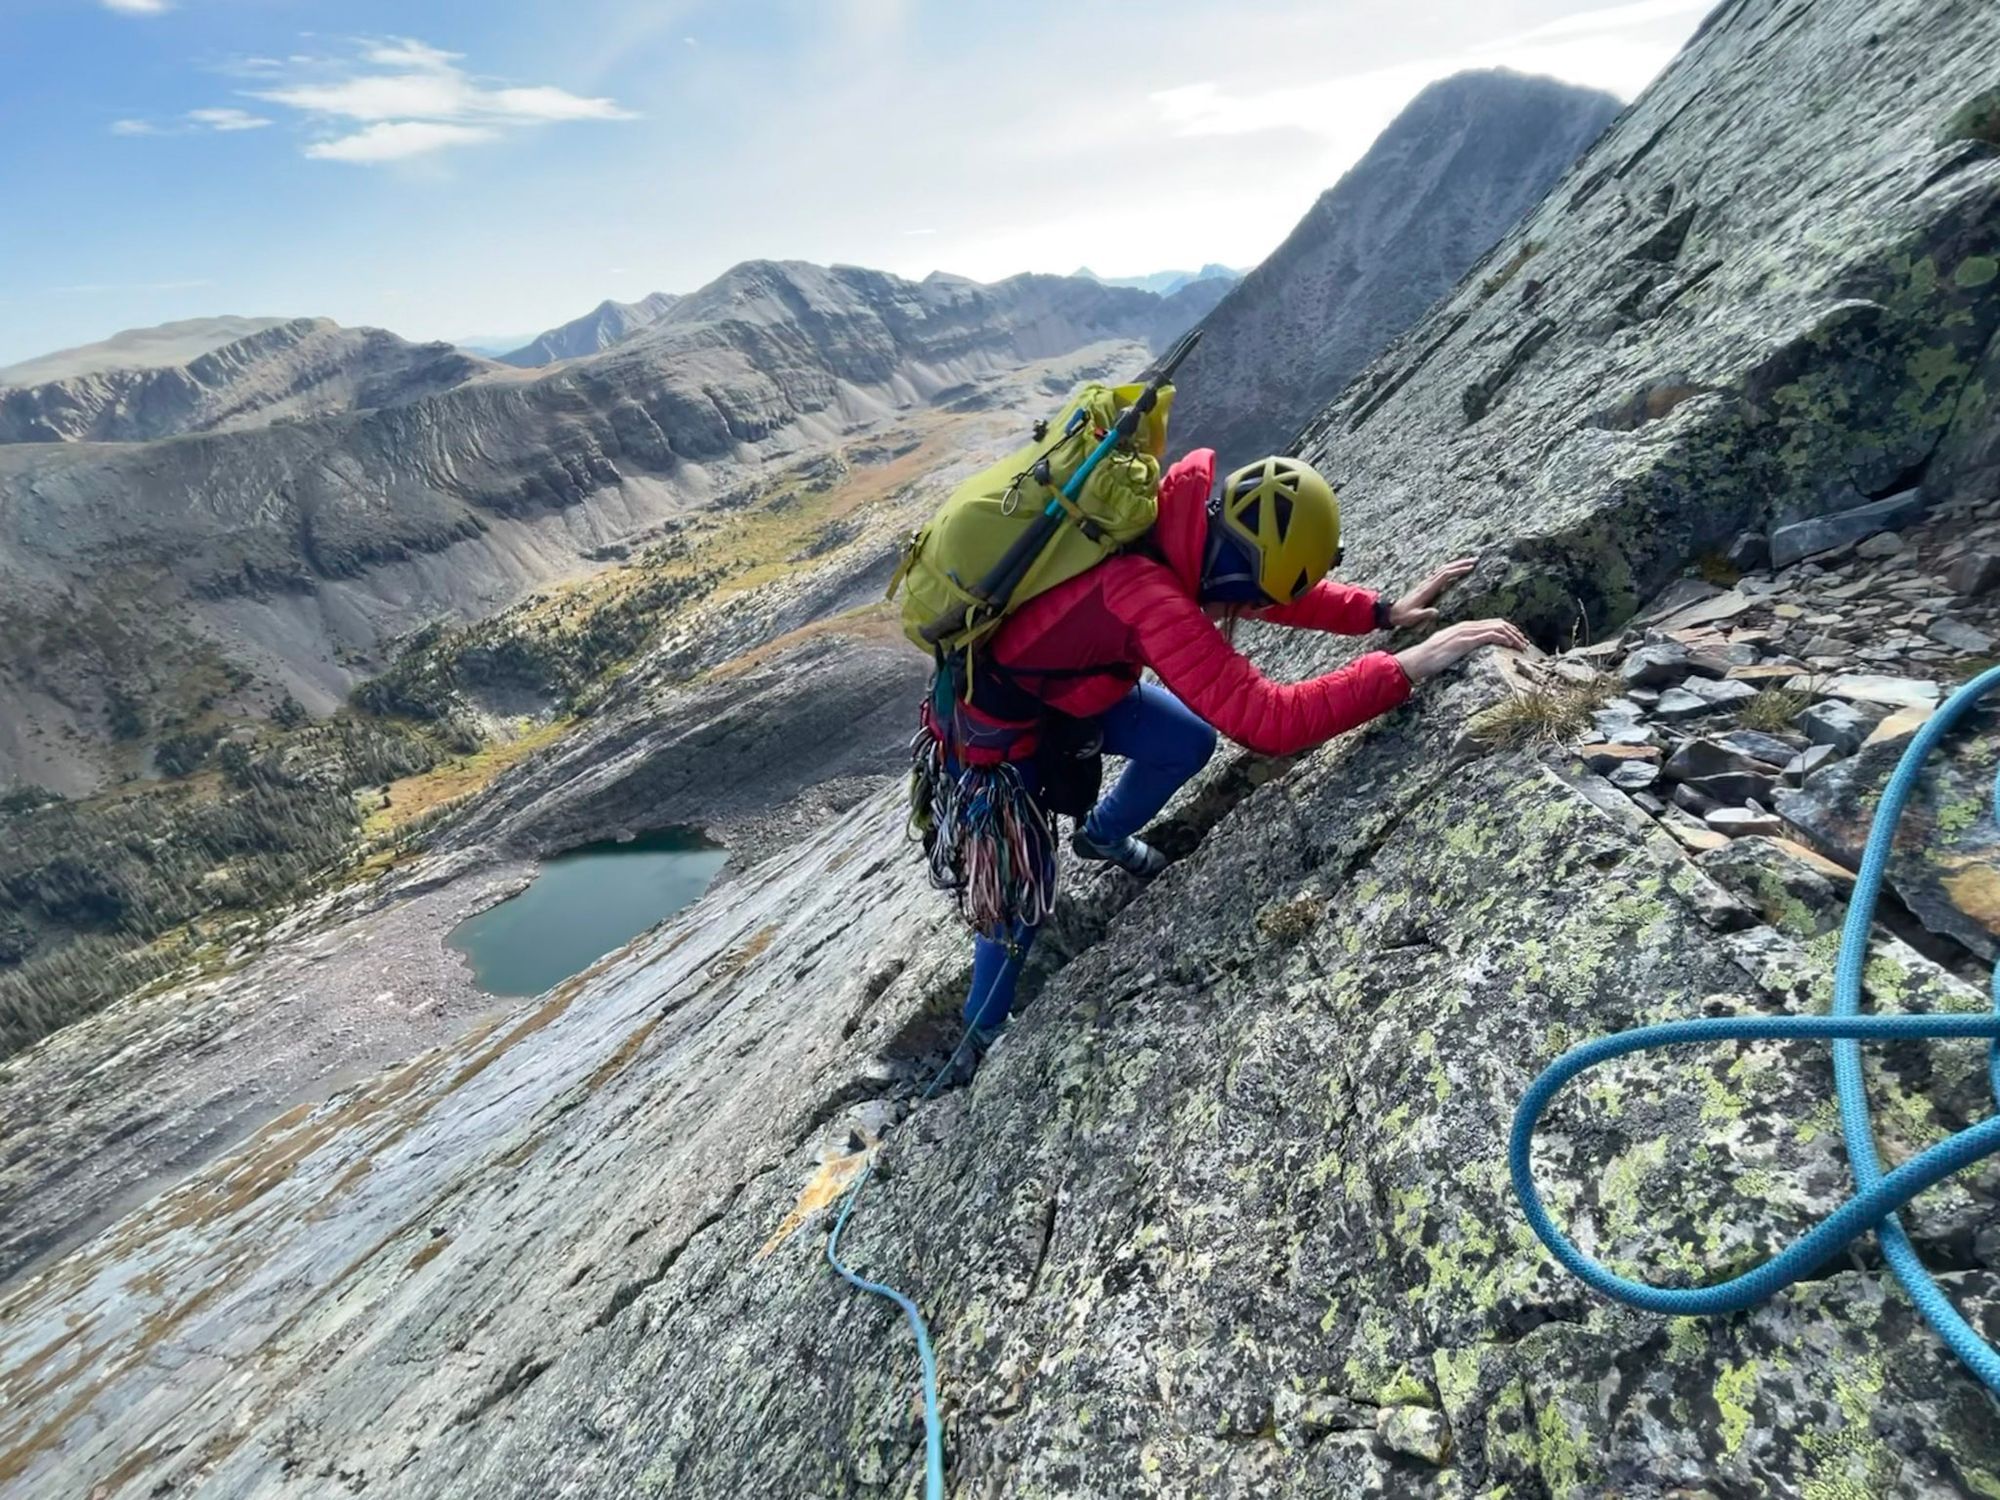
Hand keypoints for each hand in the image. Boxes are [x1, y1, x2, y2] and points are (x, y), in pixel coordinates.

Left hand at [1388, 558, 1475, 627]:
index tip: (1470, 568)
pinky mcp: (1425, 585)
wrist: (1393, 613)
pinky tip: (1454, 568)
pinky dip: (1448, 568)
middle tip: (1475, 560)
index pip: (1445, 576)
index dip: (1457, 571)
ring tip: (1469, 562)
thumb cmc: (1404, 616)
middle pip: (1445, 568)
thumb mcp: (1414, 617)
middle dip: (1460, 563)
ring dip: (1456, 564)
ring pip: (1442, 569)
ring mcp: (1425, 583)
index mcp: (1427, 589)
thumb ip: (1424, 614)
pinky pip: (1438, 573)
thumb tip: (1436, 612)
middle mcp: (1427, 583)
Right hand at [1395, 619, 1529, 681]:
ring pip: (1497, 628)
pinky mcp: (1465, 641)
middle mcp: (1466, 626)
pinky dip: (1504, 638)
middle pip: (1497, 623)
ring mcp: (1466, 632)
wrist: (1417, 660)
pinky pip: (1490, 635)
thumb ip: (1457, 647)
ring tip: (1522, 645)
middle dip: (1514, 632)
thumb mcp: (1446, 650)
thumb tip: (1464, 652)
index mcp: (1462, 628)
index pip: (1490, 624)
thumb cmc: (1428, 658)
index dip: (1506, 630)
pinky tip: (1511, 644)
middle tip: (1525, 643)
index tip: (1516, 640)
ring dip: (1513, 636)